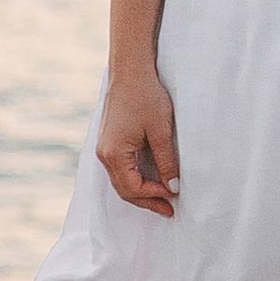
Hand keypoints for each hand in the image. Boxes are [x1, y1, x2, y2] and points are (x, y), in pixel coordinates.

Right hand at [99, 66, 180, 214]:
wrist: (130, 71)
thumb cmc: (146, 97)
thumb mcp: (160, 131)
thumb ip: (166, 161)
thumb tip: (172, 187)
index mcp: (114, 154)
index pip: (133, 189)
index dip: (154, 196)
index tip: (175, 197)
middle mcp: (104, 155)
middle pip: (124, 190)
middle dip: (147, 201)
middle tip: (169, 209)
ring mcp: (104, 149)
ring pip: (121, 181)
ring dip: (141, 192)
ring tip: (163, 198)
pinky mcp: (109, 142)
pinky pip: (121, 169)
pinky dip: (135, 179)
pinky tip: (151, 180)